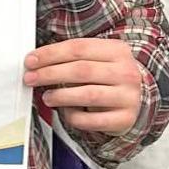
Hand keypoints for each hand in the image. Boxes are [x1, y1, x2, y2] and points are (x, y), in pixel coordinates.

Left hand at [23, 38, 142, 134]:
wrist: (138, 96)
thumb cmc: (107, 74)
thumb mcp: (96, 57)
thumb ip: (71, 56)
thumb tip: (36, 61)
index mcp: (116, 50)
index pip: (78, 48)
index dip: (50, 54)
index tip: (30, 60)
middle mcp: (125, 72)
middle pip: (81, 70)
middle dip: (50, 74)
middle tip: (30, 78)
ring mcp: (128, 96)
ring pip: (87, 95)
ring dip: (61, 96)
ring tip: (46, 97)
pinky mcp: (125, 119)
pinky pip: (93, 120)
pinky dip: (74, 117)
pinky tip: (66, 112)